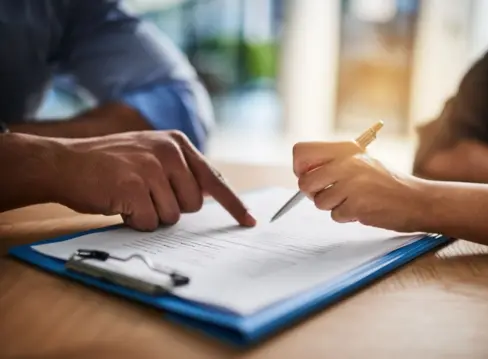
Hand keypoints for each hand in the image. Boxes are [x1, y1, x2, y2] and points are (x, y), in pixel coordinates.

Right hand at [52, 130, 254, 230]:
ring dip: (151, 215)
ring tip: (130, 197)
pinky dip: (136, 222)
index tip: (249, 221)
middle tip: (145, 195)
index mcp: (177, 143)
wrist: (64, 163)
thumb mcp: (150, 155)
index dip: (233, 204)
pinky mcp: (135, 186)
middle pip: (194, 204)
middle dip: (172, 208)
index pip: (213, 178)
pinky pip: (151, 222)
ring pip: (173, 216)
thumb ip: (180, 170)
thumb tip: (209, 196)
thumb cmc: (109, 165)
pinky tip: (120, 204)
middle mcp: (169, 151)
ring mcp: (151, 168)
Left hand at [292, 141, 427, 231]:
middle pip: (305, 182)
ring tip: (354, 201)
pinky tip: (364, 209)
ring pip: (319, 202)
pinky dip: (347, 217)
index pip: (301, 152)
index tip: (310, 176)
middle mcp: (347, 162)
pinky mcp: (357, 204)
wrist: (417, 200)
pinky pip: (335, 215)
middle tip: (331, 194)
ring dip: (334, 207)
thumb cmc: (387, 184)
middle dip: (313, 193)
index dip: (300, 168)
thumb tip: (302, 176)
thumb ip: (334, 164)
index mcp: (346, 149)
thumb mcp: (361, 163)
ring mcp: (352, 184)